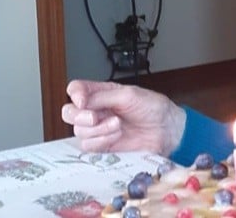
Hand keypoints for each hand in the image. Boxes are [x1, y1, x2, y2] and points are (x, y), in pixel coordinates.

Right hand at [62, 80, 186, 156]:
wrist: (166, 130)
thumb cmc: (153, 108)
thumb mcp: (129, 95)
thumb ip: (103, 97)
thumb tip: (79, 100)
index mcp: (102, 93)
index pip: (76, 90)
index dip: (75, 94)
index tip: (82, 100)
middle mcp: (97, 110)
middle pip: (69, 112)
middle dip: (79, 116)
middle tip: (95, 117)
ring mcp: (98, 128)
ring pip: (78, 131)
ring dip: (98, 129)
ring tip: (118, 125)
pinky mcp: (103, 145)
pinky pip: (88, 145)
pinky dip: (101, 140)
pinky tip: (117, 135)